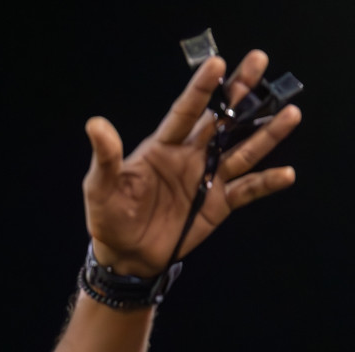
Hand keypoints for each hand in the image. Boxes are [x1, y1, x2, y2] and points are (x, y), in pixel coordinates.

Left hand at [83, 50, 301, 276]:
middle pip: (221, 120)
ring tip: (291, 113)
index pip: (186, 111)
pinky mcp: (219, 203)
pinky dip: (267, 183)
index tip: (217, 63)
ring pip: (242, 151)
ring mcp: (208, 178)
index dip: (201, 89)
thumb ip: (106, 157)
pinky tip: (287, 174)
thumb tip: (95, 125)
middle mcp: (190, 156)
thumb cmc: (109, 216)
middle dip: (240, 92)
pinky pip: (247, 190)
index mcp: (163, 147)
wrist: (125, 255)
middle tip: (259, 62)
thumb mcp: (100, 187)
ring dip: (266, 134)